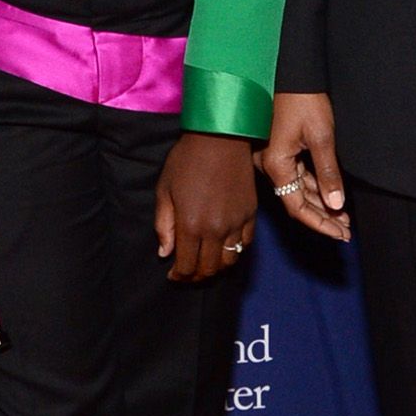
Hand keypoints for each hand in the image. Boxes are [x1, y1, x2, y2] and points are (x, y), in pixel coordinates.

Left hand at [155, 130, 256, 282]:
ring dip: (216, 267)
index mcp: (191, 224)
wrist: (220, 137)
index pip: (187, 266)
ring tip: (205, 262)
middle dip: (196, 277)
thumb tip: (165, 253)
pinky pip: (245, 244)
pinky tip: (223, 246)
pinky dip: (234, 251)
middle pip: (209, 269)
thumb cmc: (186, 160)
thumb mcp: (165, 190)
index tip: (172, 275)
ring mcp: (236, 223)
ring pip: (229, 261)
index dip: (179, 276)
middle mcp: (216, 229)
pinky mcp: (251, 214)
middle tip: (187, 273)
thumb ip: (164, 225)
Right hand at [257, 91, 349, 241]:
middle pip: (297, 202)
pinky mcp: (280, 150)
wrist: (292, 71)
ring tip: (343, 217)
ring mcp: (273, 158)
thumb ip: (328, 173)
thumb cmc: (304, 100)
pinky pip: (297, 176)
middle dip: (323, 217)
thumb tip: (336, 204)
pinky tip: (331, 195)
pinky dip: (314, 187)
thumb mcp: (322, 137)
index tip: (340, 234)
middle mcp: (270, 166)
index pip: (297, 207)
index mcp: (276, 165)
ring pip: (298, 190)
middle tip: (345, 231)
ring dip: (320, 204)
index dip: (320, 223)